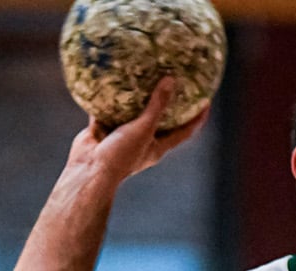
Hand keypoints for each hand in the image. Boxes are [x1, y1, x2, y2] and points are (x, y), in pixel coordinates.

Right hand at [67, 78, 211, 179]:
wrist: (89, 170)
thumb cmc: (121, 155)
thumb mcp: (144, 129)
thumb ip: (157, 105)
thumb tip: (171, 80)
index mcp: (157, 146)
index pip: (185, 132)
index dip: (197, 118)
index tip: (206, 101)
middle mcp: (142, 141)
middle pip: (159, 120)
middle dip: (166, 103)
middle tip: (174, 81)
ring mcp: (122, 136)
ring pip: (131, 113)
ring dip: (135, 98)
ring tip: (142, 75)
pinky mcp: (103, 130)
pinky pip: (107, 110)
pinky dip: (108, 97)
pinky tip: (109, 79)